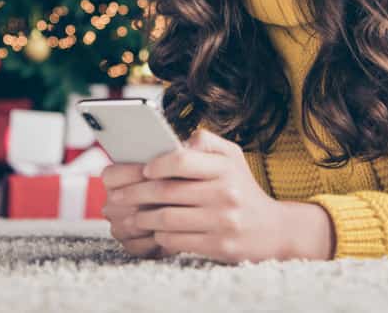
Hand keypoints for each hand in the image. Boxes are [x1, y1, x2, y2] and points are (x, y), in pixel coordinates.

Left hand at [110, 128, 288, 263]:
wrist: (273, 230)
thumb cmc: (242, 189)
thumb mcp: (233, 157)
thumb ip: (206, 142)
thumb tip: (175, 141)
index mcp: (225, 167)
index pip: (182, 160)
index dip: (157, 164)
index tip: (143, 169)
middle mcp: (225, 192)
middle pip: (167, 191)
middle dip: (134, 193)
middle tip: (114, 196)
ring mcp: (223, 221)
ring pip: (166, 218)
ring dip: (141, 217)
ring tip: (129, 215)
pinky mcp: (219, 246)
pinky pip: (175, 240)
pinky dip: (158, 236)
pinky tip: (152, 231)